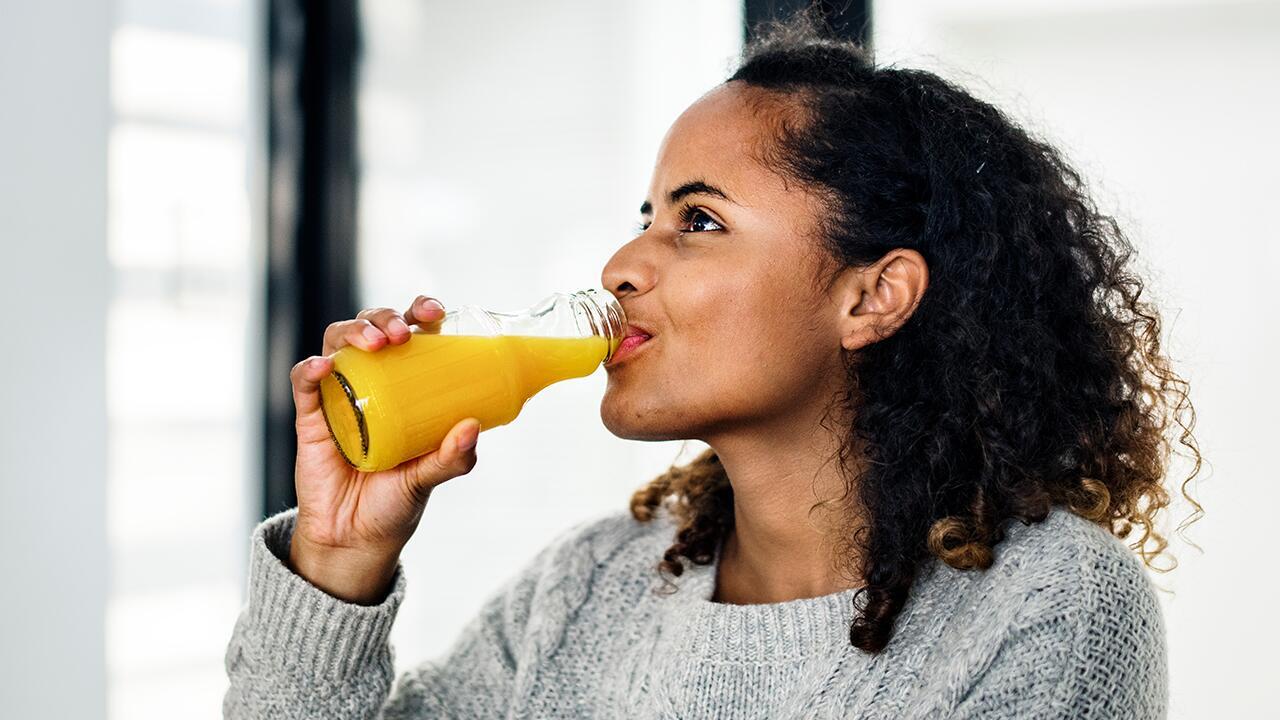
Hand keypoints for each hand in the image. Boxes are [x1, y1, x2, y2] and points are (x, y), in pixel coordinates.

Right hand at [287, 294, 480, 603]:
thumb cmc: (394, 503)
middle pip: (372, 327)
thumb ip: (451, 458)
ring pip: (337, 342)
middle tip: (402, 333)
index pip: (413, 334)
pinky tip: (323, 367)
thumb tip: (471, 427)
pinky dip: (310, 369)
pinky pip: (303, 383)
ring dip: (354, 332)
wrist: (353, 541)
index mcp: (407, 386)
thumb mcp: (428, 479)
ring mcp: (339, 395)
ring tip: (374, 344)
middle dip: (384, 318)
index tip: (435, 312)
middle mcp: (372, 383)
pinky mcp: (311, 417)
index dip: (420, 312)